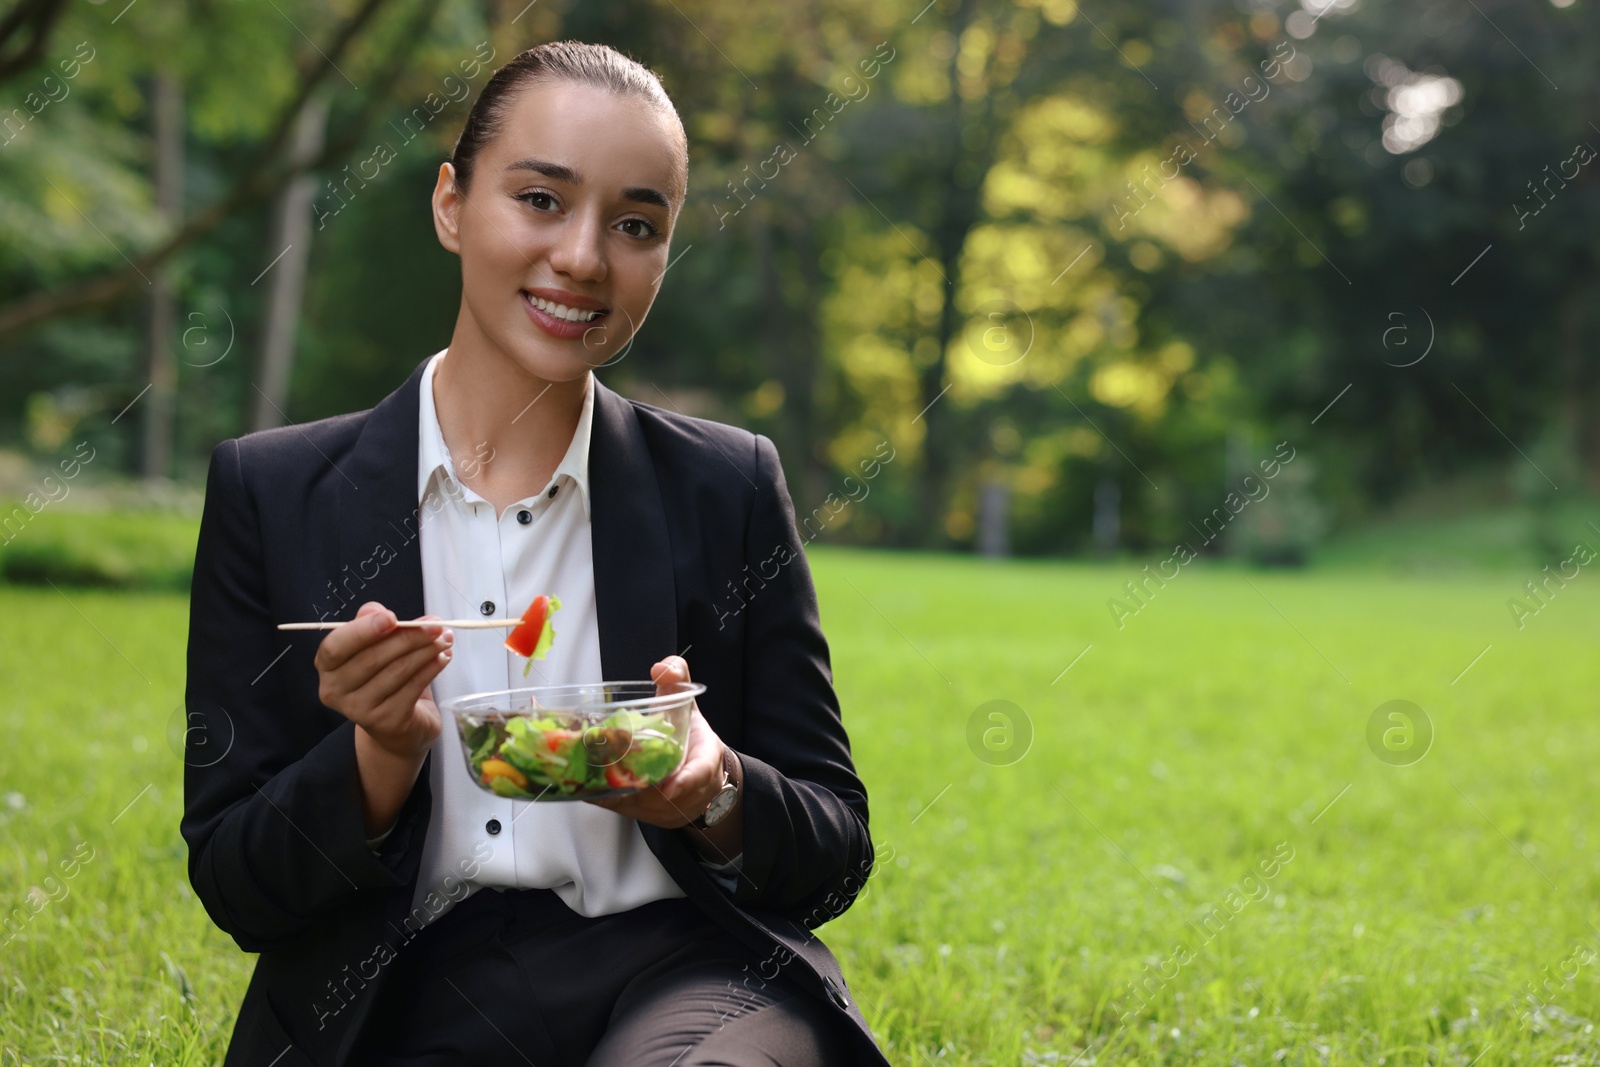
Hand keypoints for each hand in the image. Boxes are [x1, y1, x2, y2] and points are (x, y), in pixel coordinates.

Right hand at [313, 601, 450, 758]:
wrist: (395, 726)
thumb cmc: (382, 677)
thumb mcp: (374, 645)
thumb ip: (372, 623)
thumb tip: (376, 611)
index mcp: (327, 666)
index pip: (335, 647)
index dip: (362, 630)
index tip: (391, 617)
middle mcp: (335, 690)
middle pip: (372, 658)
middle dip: (409, 637)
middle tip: (435, 624)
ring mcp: (359, 710)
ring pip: (396, 671)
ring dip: (426, 651)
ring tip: (444, 638)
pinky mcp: (386, 721)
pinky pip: (412, 688)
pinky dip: (432, 668)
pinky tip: (443, 657)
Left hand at [587, 655, 728, 830]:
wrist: (699, 777)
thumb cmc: (690, 739)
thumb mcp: (688, 706)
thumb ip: (677, 680)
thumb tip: (661, 667)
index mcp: (703, 762)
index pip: (698, 775)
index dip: (684, 782)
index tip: (669, 787)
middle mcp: (685, 791)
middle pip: (659, 798)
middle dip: (635, 787)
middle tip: (608, 768)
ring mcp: (664, 807)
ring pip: (638, 805)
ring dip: (614, 792)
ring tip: (588, 773)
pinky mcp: (644, 814)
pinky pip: (622, 809)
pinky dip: (603, 797)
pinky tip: (582, 783)